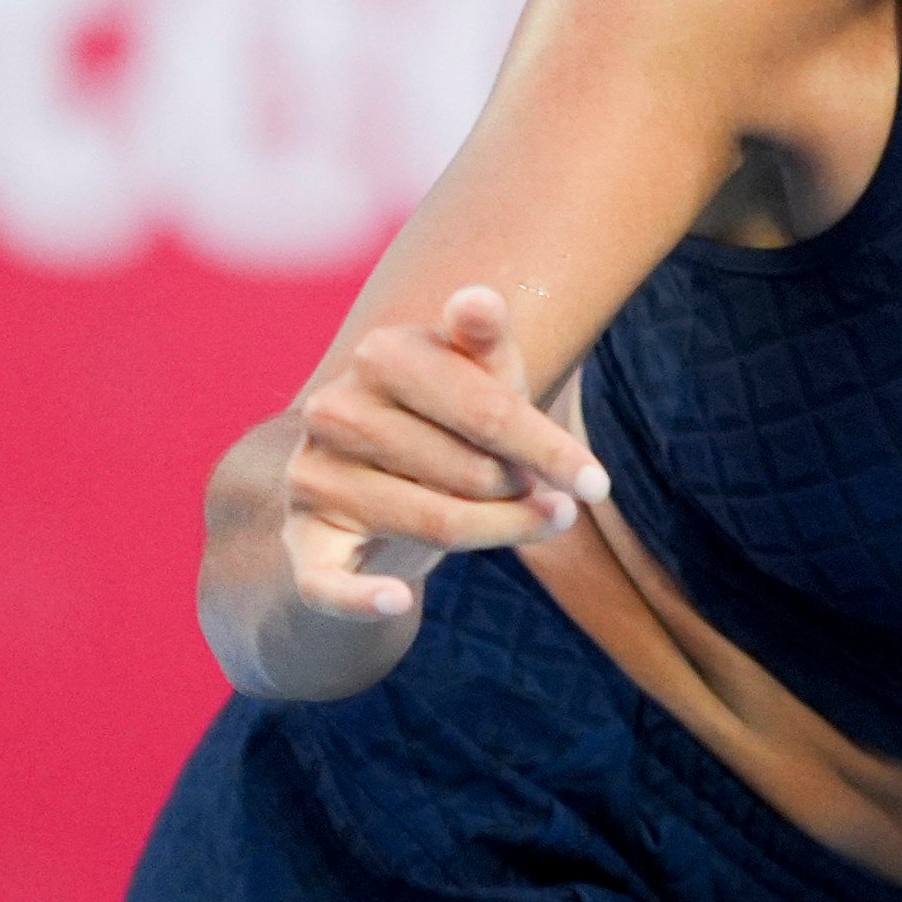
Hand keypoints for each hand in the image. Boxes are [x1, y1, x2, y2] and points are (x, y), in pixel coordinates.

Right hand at [280, 285, 608, 620]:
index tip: (598, 486)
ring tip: (525, 519)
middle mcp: (334, 411)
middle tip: (537, 491)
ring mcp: (313, 477)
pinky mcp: (303, 540)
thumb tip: (480, 301)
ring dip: (497, 532)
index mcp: (383, 353)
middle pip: (469, 473)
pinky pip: (327, 582)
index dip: (550, 451)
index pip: (488, 411)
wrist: (381, 472)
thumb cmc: (453, 416)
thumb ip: (487, 340)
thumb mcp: (480, 374)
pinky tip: (399, 601)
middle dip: (521, 489)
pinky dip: (362, 597)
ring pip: (433, 523)